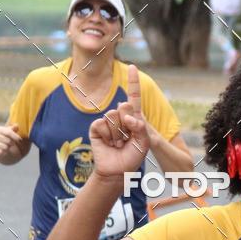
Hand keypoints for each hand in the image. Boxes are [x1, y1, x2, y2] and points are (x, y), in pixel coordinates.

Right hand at [0, 123, 22, 157]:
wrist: (4, 152)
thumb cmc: (10, 141)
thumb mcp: (13, 134)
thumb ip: (14, 130)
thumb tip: (16, 125)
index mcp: (0, 129)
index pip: (9, 132)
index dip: (16, 137)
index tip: (20, 140)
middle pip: (8, 141)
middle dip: (13, 144)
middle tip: (13, 145)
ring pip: (5, 147)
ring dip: (9, 149)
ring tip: (8, 148)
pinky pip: (0, 152)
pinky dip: (4, 153)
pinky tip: (5, 152)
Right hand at [88, 64, 148, 179]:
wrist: (117, 172)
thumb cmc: (132, 157)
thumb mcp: (144, 143)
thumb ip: (141, 127)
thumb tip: (129, 116)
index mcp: (133, 118)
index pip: (133, 97)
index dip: (133, 82)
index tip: (133, 67)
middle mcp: (120, 117)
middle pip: (123, 108)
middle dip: (127, 124)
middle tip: (126, 139)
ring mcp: (107, 122)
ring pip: (112, 116)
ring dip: (117, 134)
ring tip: (118, 144)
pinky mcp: (96, 128)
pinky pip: (101, 124)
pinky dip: (107, 136)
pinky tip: (109, 144)